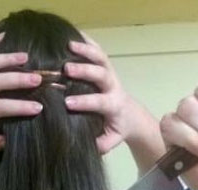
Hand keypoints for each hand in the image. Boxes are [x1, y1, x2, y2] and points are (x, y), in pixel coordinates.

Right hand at [63, 35, 152, 153]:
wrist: (130, 114)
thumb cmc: (117, 127)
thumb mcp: (112, 139)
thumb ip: (104, 143)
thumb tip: (92, 146)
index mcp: (113, 104)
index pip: (100, 102)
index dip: (85, 102)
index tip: (68, 103)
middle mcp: (112, 85)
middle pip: (102, 74)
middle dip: (85, 71)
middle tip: (67, 69)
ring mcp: (110, 73)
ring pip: (101, 58)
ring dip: (86, 50)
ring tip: (69, 44)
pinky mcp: (106, 65)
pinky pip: (98, 50)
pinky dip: (87, 41)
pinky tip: (72, 34)